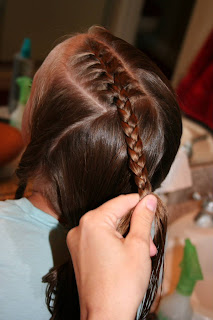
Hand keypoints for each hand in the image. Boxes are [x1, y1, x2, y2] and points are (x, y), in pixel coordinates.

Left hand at [67, 194, 156, 319]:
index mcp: (92, 222)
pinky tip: (129, 254)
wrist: (104, 317)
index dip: (140, 202)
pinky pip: (100, 239)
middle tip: (151, 240)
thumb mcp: (138, 246)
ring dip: (127, 236)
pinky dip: (115, 242)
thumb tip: (148, 200)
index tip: (153, 204)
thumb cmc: (121, 285)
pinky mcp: (79, 253)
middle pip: (114, 215)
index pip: (121, 202)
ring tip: (145, 252)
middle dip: (135, 225)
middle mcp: (80, 228)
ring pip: (108, 228)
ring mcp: (77, 242)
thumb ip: (143, 218)